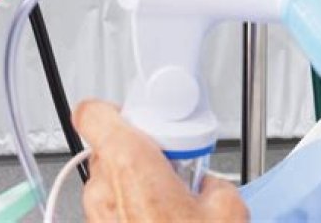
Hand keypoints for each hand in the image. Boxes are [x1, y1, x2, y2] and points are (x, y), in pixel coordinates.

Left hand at [73, 99, 247, 221]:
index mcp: (130, 163)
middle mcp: (103, 190)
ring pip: (108, 183)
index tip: (135, 113)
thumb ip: (213, 184)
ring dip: (134, 186)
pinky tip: (161, 222)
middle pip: (108, 148)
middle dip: (138, 152)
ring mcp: (95, 221)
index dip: (112, 108)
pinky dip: (131, 213)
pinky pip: (110, 214)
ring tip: (171, 204)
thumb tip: (209, 186)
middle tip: (170, 165)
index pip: (92, 113)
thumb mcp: (228, 212)